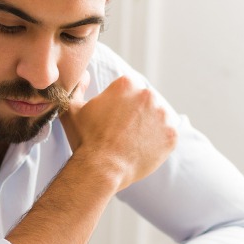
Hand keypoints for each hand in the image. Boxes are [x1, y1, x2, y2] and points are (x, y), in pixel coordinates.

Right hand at [59, 75, 177, 191]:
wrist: (102, 168)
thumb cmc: (85, 138)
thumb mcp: (72, 109)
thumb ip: (78, 87)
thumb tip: (84, 75)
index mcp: (126, 84)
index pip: (128, 89)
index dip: (120, 104)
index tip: (113, 117)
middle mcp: (147, 95)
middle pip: (145, 101)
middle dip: (137, 113)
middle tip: (123, 131)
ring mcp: (162, 115)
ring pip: (158, 118)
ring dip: (150, 126)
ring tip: (133, 142)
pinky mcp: (171, 135)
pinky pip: (168, 136)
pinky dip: (159, 143)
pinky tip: (143, 150)